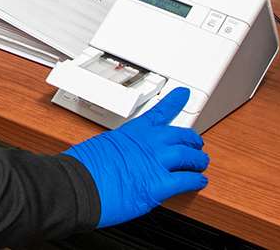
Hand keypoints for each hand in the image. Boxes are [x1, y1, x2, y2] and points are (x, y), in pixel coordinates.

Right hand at [64, 88, 208, 227]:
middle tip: (197, 143)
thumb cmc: (83, 167)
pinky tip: (200, 182)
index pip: (160, 113)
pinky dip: (196, 181)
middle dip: (192, 139)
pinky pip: (187, 181)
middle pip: (181, 136)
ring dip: (198, 161)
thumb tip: (118, 156)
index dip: (174, 102)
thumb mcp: (100, 146)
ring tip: (201, 164)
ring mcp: (155, 163)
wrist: (78, 183)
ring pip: (189, 157)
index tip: (183, 95)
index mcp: (132, 132)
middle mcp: (148, 144)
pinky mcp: (159, 185)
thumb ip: (117, 148)